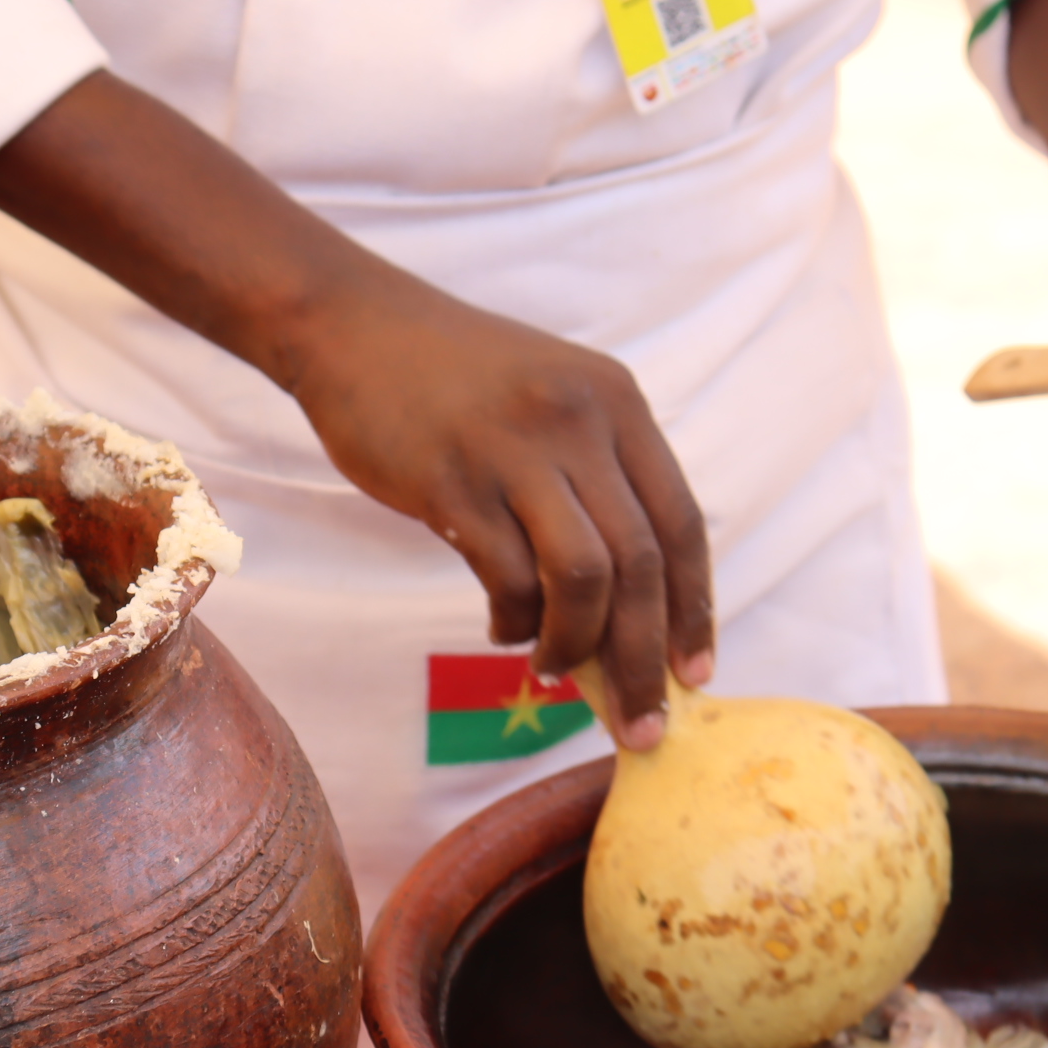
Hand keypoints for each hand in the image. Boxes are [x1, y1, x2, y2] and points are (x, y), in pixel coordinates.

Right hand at [0, 71, 711, 747]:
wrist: (352, 326)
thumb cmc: (457, 380)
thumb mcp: (554, 399)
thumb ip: (598, 480)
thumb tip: (633, 607)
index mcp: (619, 404)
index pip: (682, 523)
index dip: (694, 608)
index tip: (695, 673)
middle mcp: (580, 422)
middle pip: (641, 565)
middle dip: (646, 658)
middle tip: (642, 721)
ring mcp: (516, 451)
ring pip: (584, 579)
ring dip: (578, 646)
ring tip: (554, 669)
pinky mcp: (453, 482)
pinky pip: (509, 578)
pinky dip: (516, 621)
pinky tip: (504, 627)